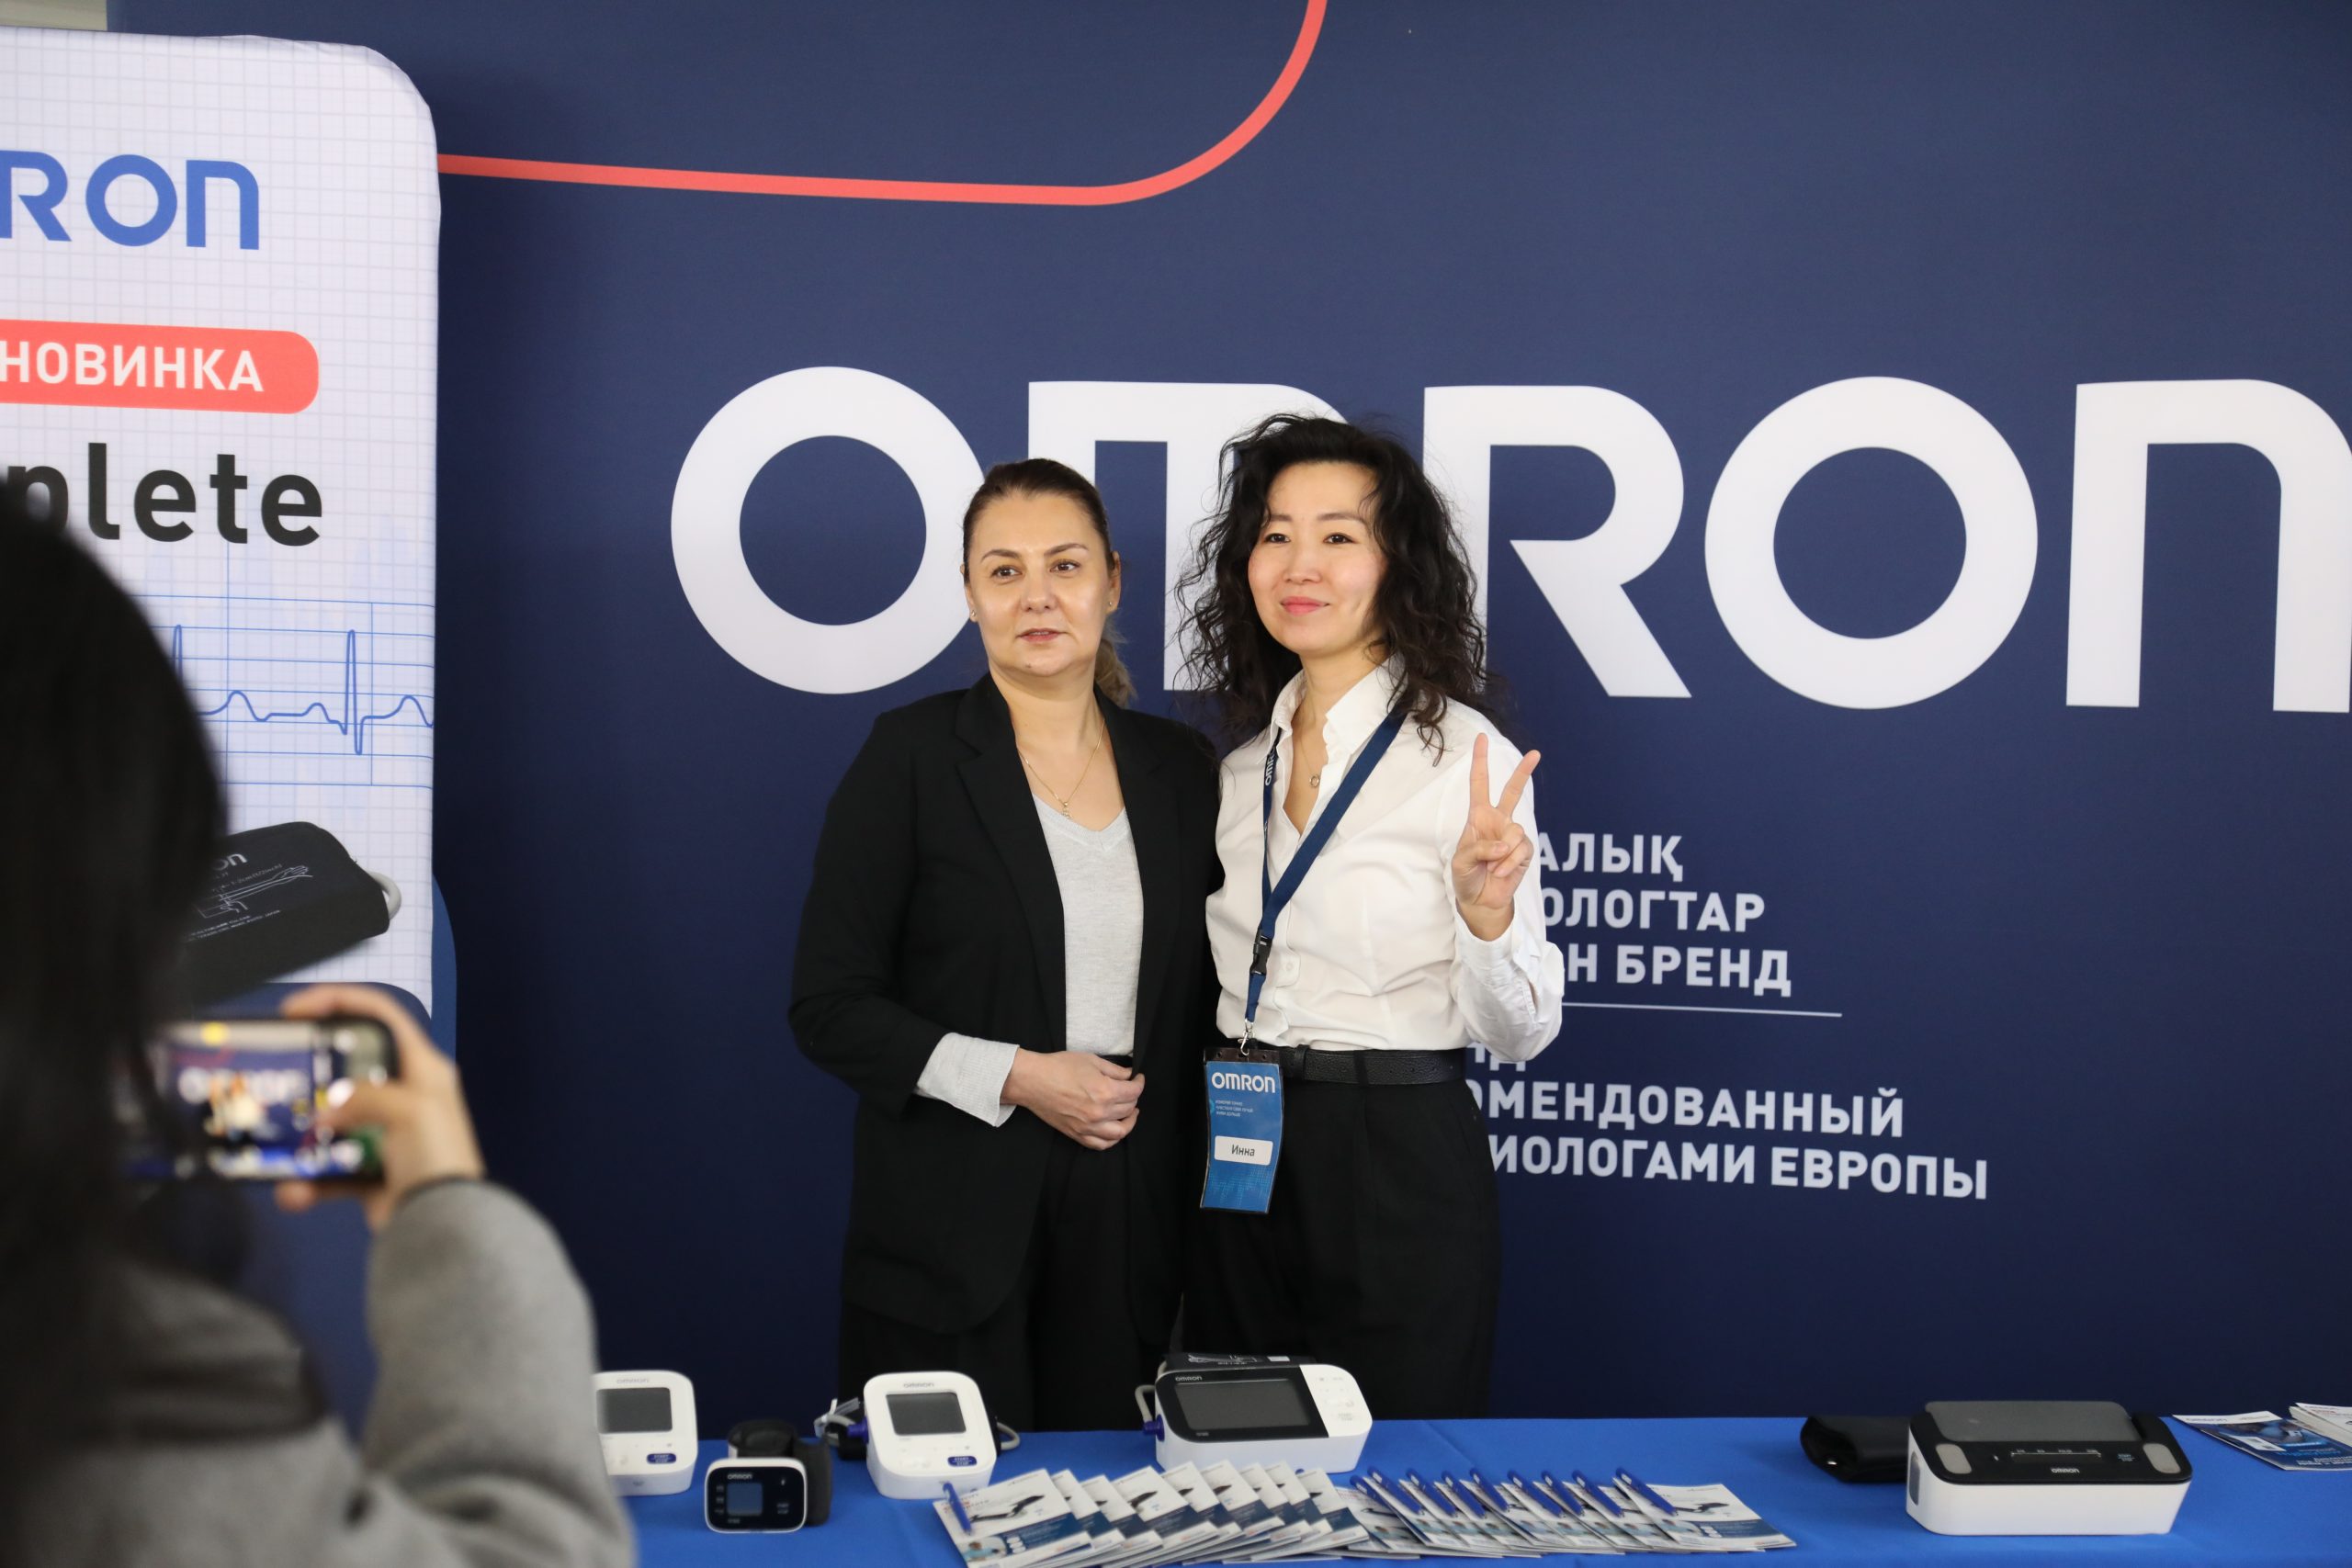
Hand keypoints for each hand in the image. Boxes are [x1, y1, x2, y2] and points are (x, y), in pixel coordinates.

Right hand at [273, 984, 485, 1230]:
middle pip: (348, 1068)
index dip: (339, 1002)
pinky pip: (329, 1169)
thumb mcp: (409, 1109)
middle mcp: (405, 1095)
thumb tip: (330, 1112)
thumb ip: (365, 1095)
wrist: (441, 1225)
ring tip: (277, 1144)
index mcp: (423, 1069)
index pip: (381, 1015)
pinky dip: (309, 1182)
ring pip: (331, 1123)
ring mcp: (386, 1134)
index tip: (295, 1010)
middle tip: (278, 1077)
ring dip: (302, 1137)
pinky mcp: (370, 1171)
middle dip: (311, 1074)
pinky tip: (294, 1193)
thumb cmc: (435, 1156)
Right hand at [1001, 1050, 1143, 1149]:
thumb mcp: (1091, 1061)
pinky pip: (1101, 1145)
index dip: (1139, 1083)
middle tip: (1130, 1090)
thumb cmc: (1059, 1067)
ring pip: (1120, 1132)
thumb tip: (1130, 1075)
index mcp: (1105, 1091)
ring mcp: (1088, 1127)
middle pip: (1129, 1109)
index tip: (1138, 1078)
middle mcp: (1099, 1112)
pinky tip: (1113, 1129)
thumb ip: (1115, 1070)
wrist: (1032, 1081)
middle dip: (1133, 1098)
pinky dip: (1111, 1139)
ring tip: (1129, 1113)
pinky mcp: (1077, 1134)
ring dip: (1129, 1122)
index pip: (1134, 1092)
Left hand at [1451, 733, 1539, 941]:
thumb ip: (1479, 848)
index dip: (1480, 762)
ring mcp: (1513, 836)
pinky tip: (1501, 872)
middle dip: (1523, 772)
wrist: (1480, 900)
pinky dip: (1508, 863)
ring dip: (1501, 853)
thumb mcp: (1461, 861)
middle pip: (1512, 791)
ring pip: (1514, 832)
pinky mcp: (1525, 851)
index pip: (1479, 785)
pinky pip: (1520, 849)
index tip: (1482, 739)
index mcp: (1478, 817)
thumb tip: (1504, 844)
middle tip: (1536, 754)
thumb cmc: (1467, 876)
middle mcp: (1498, 821)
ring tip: (1492, 868)